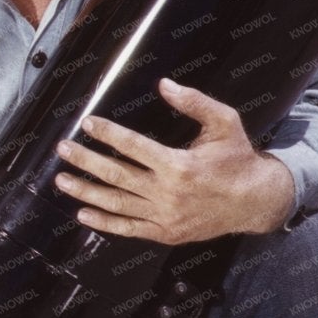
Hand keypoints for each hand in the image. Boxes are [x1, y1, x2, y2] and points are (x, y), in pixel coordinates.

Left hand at [52, 77, 294, 241]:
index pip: (133, 146)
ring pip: (116, 204)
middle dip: (85, 161)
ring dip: (85, 191)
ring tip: (62, 180)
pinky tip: (83, 214)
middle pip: (116, 175)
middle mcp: (167, 193)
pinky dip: (103, 223)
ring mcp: (164, 216)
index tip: (88, 124)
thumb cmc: (238, 159)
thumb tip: (164, 85)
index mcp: (179, 165)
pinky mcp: (164, 232)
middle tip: (64, 149)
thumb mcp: (224, 122)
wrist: (255, 201)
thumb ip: (194, 102)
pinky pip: (127, 229)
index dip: (108, 134)